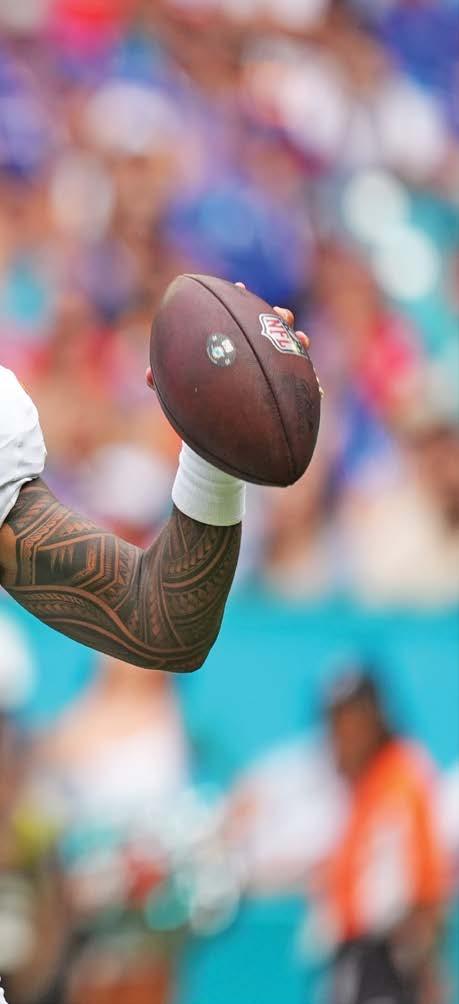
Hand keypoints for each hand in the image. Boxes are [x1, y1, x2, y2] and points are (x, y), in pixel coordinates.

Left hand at [146, 282, 308, 388]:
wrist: (213, 428)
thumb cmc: (194, 401)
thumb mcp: (178, 390)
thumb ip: (164, 381)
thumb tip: (149, 377)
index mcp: (230, 340)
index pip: (237, 313)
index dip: (239, 298)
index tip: (239, 288)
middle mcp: (254, 350)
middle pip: (272, 326)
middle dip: (278, 317)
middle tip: (281, 316)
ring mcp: (271, 368)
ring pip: (291, 351)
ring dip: (298, 344)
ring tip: (302, 341)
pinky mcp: (283, 390)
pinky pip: (300, 386)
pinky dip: (310, 386)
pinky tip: (317, 388)